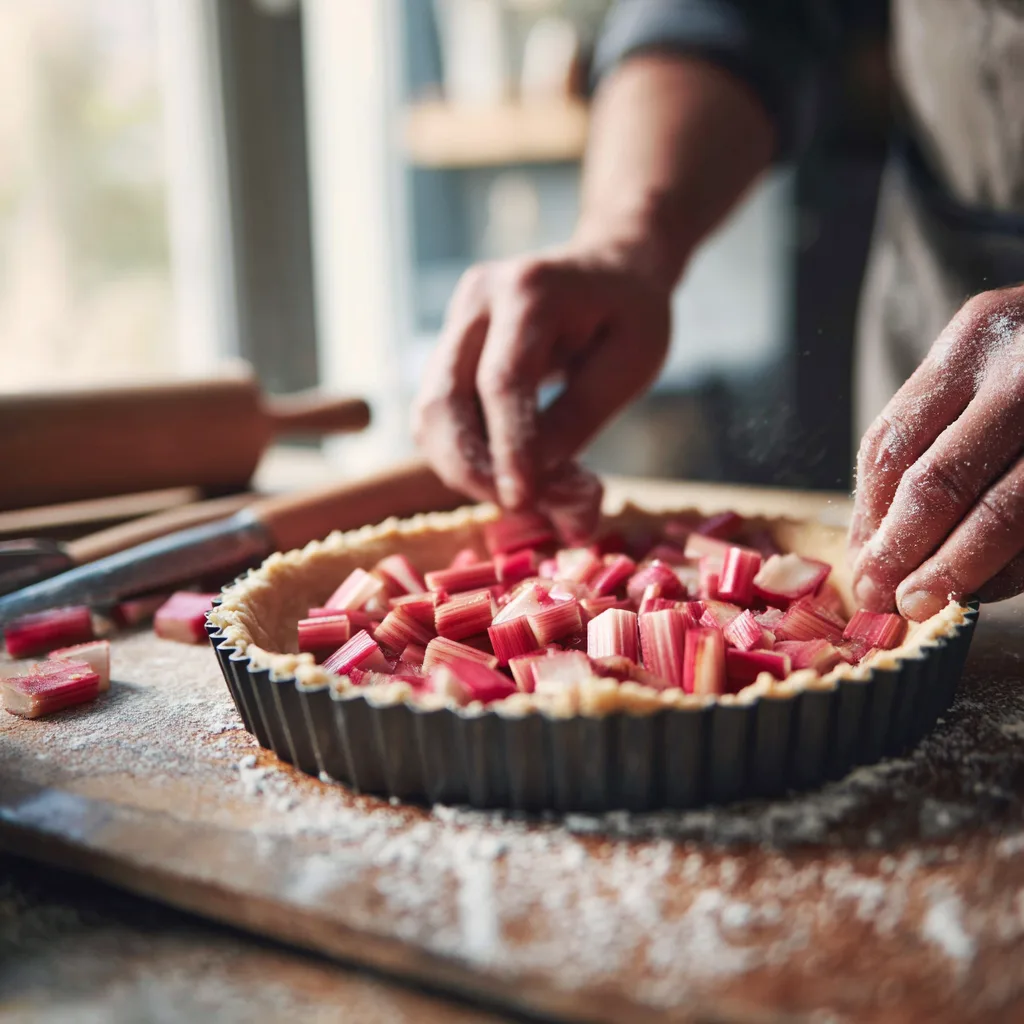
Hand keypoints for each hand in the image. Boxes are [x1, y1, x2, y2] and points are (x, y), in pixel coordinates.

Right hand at [413, 245, 671, 541]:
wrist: (610, 269)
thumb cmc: (631, 314)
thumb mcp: (630, 363)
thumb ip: (578, 419)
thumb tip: (533, 483)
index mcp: (530, 289)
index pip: (502, 381)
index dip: (508, 448)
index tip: (524, 502)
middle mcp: (477, 299)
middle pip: (442, 400)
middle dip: (472, 469)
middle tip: (519, 508)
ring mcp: (455, 322)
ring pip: (428, 415)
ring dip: (462, 469)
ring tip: (519, 494)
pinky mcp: (448, 348)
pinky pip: (437, 415)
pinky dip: (463, 454)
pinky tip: (504, 471)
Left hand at [850, 285, 1023, 619]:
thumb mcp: (975, 373)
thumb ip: (923, 441)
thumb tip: (869, 547)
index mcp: (974, 340)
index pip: (894, 444)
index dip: (870, 518)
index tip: (860, 567)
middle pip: (941, 480)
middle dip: (904, 552)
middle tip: (882, 598)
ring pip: (1003, 512)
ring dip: (956, 570)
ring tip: (924, 603)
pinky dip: (1010, 568)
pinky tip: (984, 585)